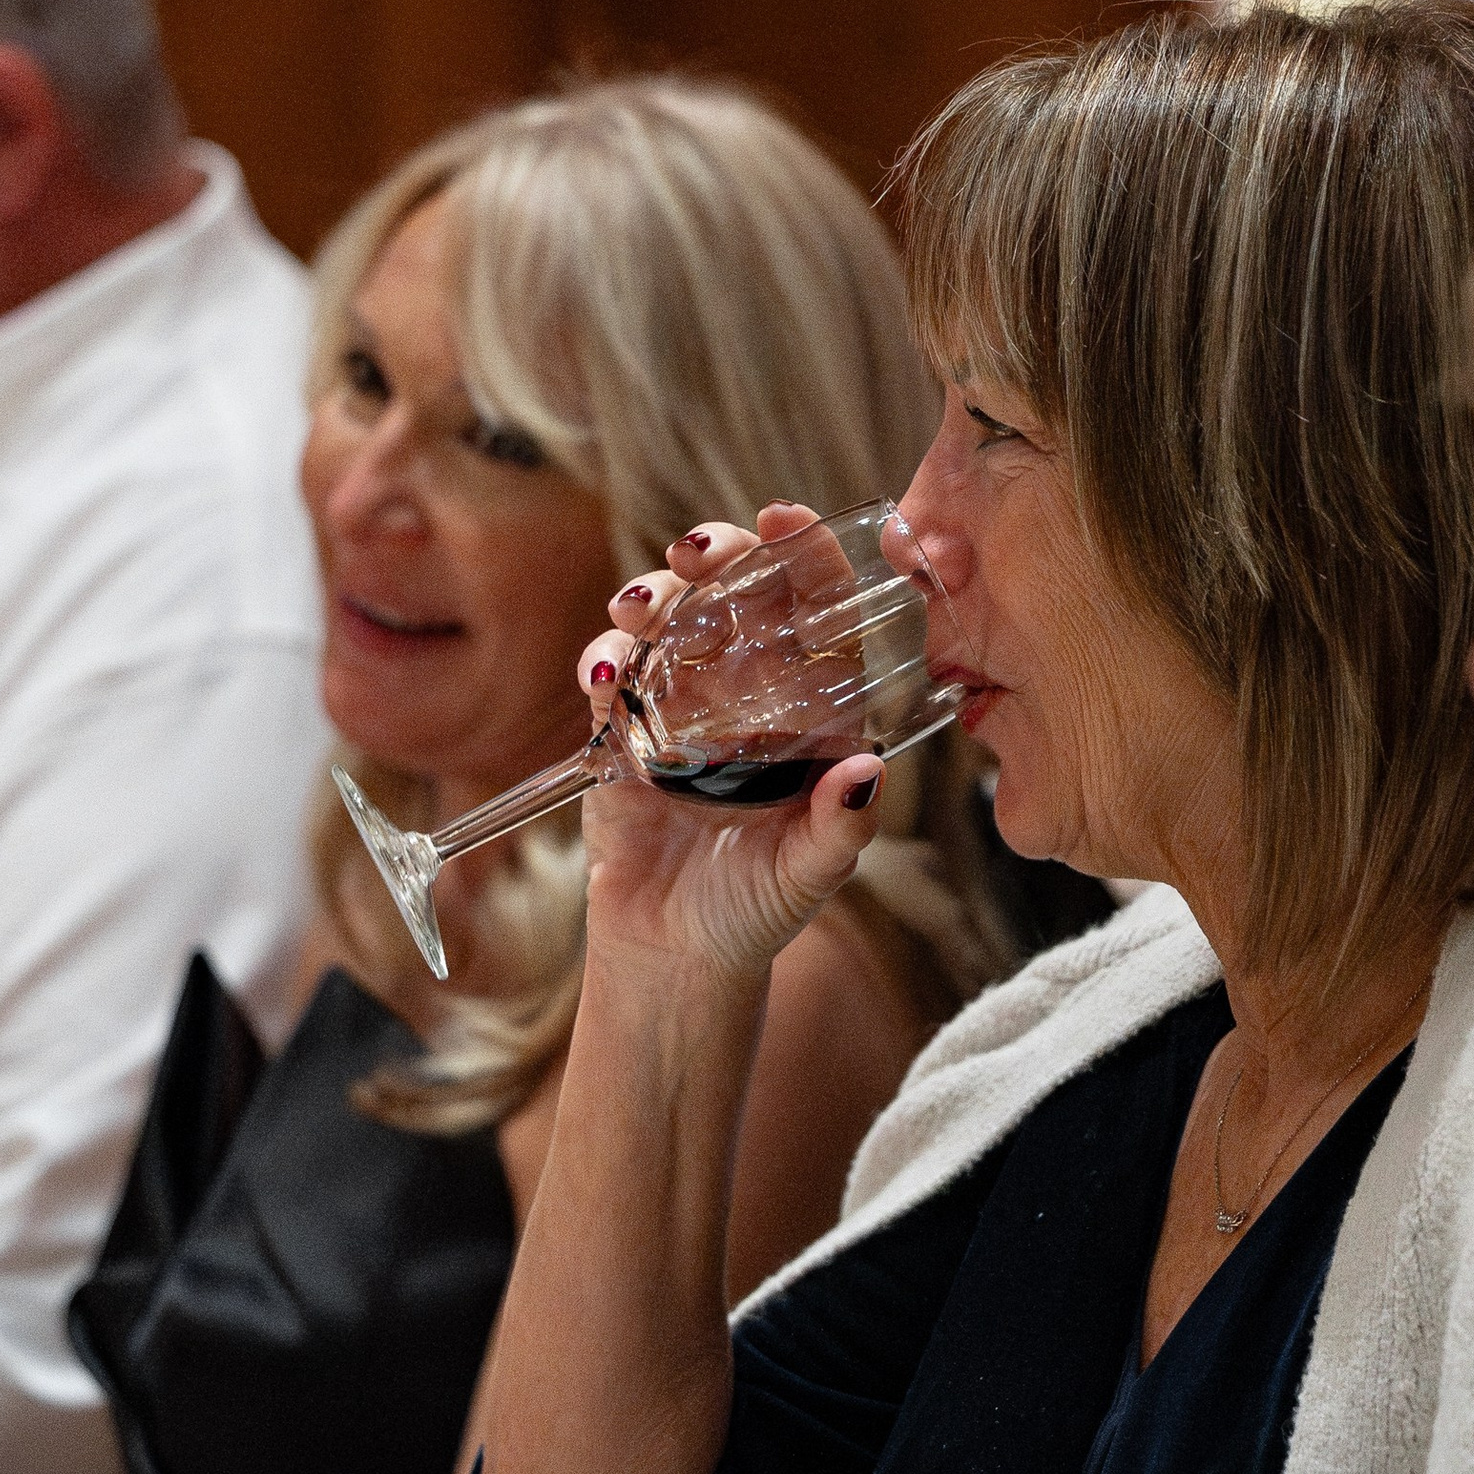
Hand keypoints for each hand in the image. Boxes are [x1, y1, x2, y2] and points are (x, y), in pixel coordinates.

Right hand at [575, 508, 886, 989]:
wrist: (676, 955)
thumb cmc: (758, 909)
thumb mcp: (812, 872)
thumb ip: (841, 825)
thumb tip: (869, 773)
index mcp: (808, 712)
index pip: (814, 614)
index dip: (803, 557)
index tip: (783, 517)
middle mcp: (747, 694)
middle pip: (735, 595)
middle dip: (717, 555)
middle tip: (699, 551)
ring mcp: (681, 706)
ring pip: (669, 620)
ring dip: (652, 595)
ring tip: (640, 608)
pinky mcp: (622, 733)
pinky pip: (612, 675)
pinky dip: (605, 660)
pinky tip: (607, 673)